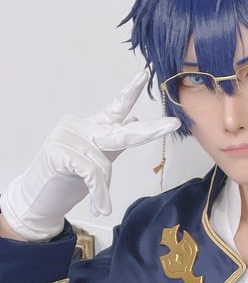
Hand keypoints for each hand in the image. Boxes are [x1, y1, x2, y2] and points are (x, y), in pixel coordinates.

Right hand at [0, 71, 179, 241]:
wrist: (41, 199)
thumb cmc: (69, 179)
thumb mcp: (98, 160)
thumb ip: (115, 142)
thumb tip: (135, 120)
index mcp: (92, 128)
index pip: (116, 109)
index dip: (130, 92)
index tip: (145, 75)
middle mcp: (81, 127)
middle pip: (122, 133)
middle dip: (150, 132)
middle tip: (172, 124)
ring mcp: (68, 137)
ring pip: (105, 164)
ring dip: (104, 188)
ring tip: (99, 203)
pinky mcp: (59, 152)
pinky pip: (92, 175)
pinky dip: (99, 194)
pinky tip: (100, 207)